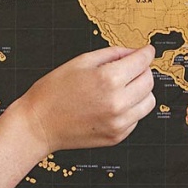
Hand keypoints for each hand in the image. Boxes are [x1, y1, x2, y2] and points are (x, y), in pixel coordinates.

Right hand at [7, 45, 156, 156]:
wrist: (38, 125)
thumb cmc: (53, 92)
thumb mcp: (80, 62)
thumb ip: (111, 54)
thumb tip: (133, 52)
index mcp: (108, 80)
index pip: (141, 62)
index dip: (146, 53)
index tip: (147, 51)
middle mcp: (117, 102)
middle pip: (149, 81)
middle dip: (143, 71)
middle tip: (130, 69)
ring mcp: (119, 122)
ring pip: (149, 101)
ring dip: (141, 92)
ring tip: (122, 88)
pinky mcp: (118, 136)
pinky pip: (137, 117)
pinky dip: (131, 109)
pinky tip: (112, 105)